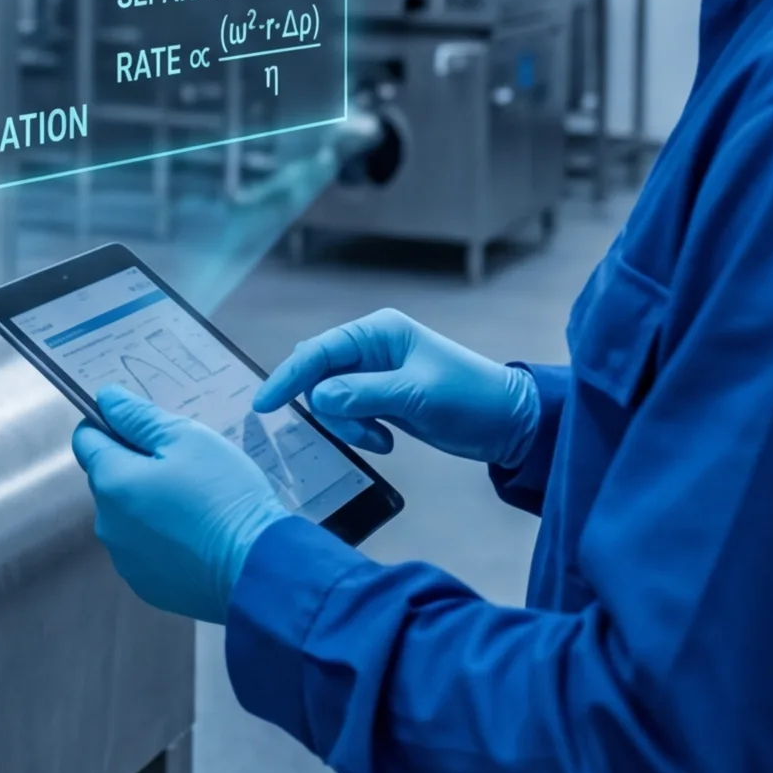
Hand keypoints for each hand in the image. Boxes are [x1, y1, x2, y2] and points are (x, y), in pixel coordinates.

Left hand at [71, 386, 289, 623]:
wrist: (258, 570)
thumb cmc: (223, 494)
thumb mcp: (186, 439)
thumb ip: (138, 417)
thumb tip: (105, 398)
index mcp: (111, 482)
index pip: (86, 440)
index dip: (109, 426)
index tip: (144, 428)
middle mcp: (106, 523)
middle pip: (108, 478)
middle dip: (134, 466)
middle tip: (182, 466)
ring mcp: (124, 559)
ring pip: (125, 515)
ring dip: (145, 503)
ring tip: (192, 503)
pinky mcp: (145, 585)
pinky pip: (142, 548)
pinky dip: (159, 538)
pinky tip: (194, 536)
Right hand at [253, 308, 538, 465]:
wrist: (509, 423)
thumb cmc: (468, 398)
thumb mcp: (416, 396)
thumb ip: (362, 394)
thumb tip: (316, 398)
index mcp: (377, 331)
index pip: (317, 352)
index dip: (288, 376)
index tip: (263, 404)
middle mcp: (370, 347)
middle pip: (319, 377)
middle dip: (330, 410)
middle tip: (363, 434)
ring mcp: (374, 373)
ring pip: (330, 399)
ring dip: (347, 424)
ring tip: (382, 440)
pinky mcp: (380, 397)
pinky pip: (347, 412)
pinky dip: (358, 430)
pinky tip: (387, 440)